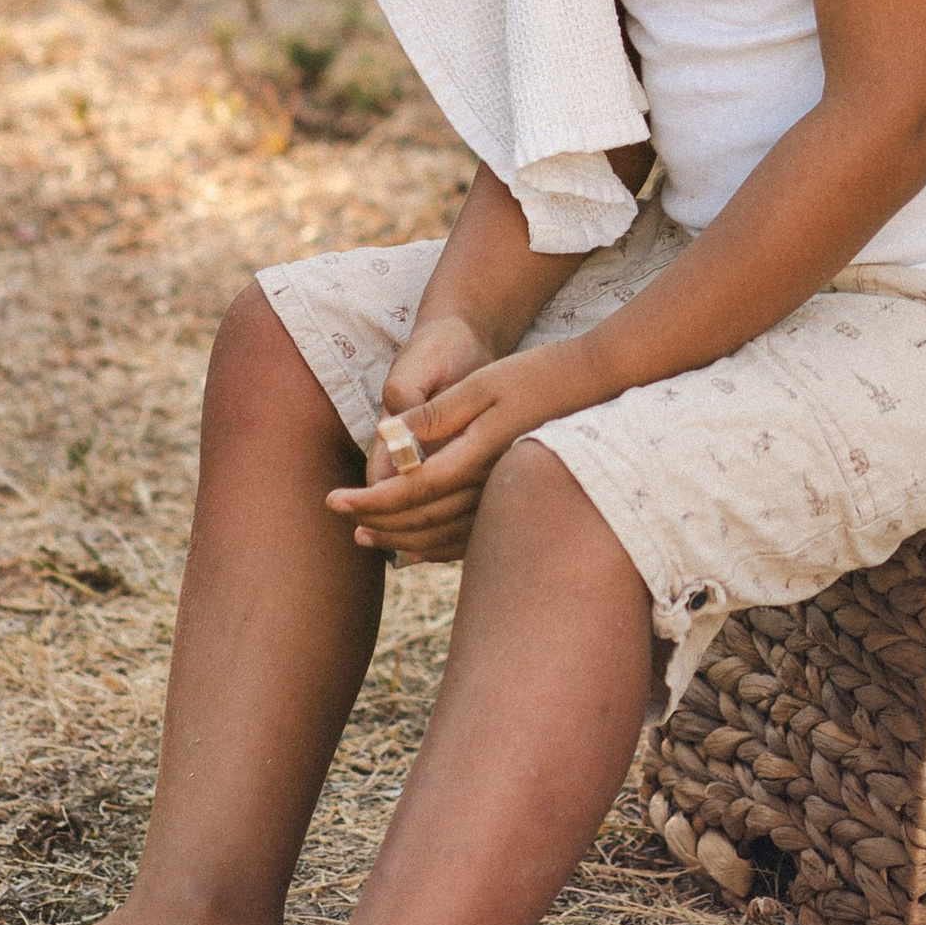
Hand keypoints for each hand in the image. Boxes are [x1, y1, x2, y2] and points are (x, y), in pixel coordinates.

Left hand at [332, 337, 578, 566]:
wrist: (592, 383)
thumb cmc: (534, 375)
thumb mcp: (481, 383)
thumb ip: (436, 414)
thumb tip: (390, 435)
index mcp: (477, 457)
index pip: (410, 492)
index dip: (367, 501)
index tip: (332, 500)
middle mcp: (490, 488)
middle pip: (422, 520)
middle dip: (376, 521)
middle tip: (339, 514)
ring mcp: (503, 499)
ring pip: (443, 537)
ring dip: (401, 539)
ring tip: (366, 534)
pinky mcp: (512, 500)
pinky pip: (468, 539)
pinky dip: (436, 547)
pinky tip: (417, 549)